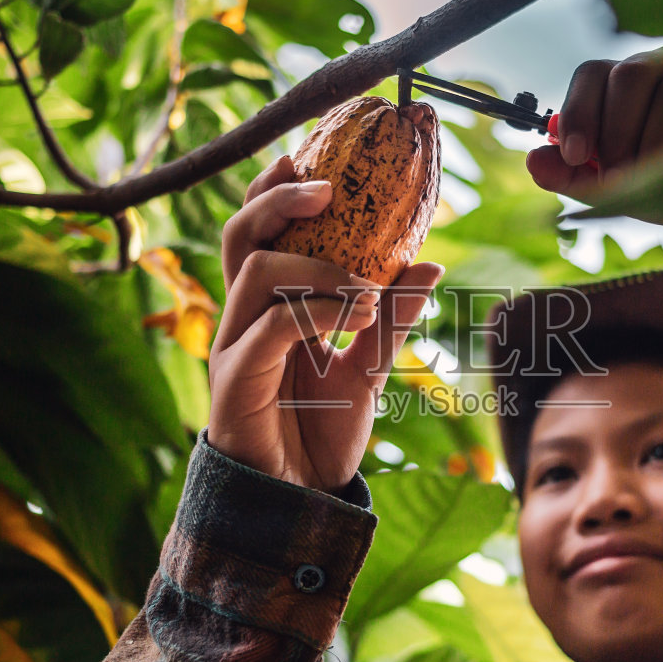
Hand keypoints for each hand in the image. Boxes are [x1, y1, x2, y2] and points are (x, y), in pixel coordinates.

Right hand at [207, 155, 444, 491]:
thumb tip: (430, 268)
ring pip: (256, 273)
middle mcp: (243, 319)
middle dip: (279, 199)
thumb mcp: (369, 371)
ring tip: (366, 289)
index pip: (260, 231)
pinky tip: (354, 317)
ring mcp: (232, 349)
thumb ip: (392, 320)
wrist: (300, 504)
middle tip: (329, 189)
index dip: (276, 188)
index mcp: (268, 308)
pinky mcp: (232, 384)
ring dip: (318, 268)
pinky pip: (269, 329)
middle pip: (240, 235)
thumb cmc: (323, 435)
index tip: (314, 157)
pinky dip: (315, 313)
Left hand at [525, 45, 662, 214]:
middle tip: (619, 176)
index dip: (578, 112)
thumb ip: (574, 177)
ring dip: (656, 144)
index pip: (593, 72)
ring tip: (657, 180)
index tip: (575, 156)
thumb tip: (534, 162)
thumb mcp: (618, 186)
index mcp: (632, 78)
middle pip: (631, 74)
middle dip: (617, 133)